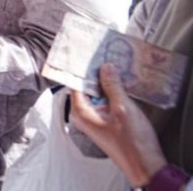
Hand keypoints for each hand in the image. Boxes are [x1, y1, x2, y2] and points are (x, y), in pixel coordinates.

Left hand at [70, 64, 167, 186]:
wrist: (145, 166)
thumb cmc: (132, 141)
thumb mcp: (123, 108)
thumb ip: (112, 86)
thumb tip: (106, 67)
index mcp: (80, 112)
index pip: (75, 83)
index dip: (82, 68)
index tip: (86, 54)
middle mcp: (83, 116)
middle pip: (85, 88)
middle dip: (95, 74)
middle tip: (104, 57)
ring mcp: (93, 120)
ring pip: (96, 95)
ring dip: (105, 84)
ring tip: (114, 67)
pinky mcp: (104, 124)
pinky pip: (103, 103)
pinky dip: (111, 94)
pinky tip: (120, 85)